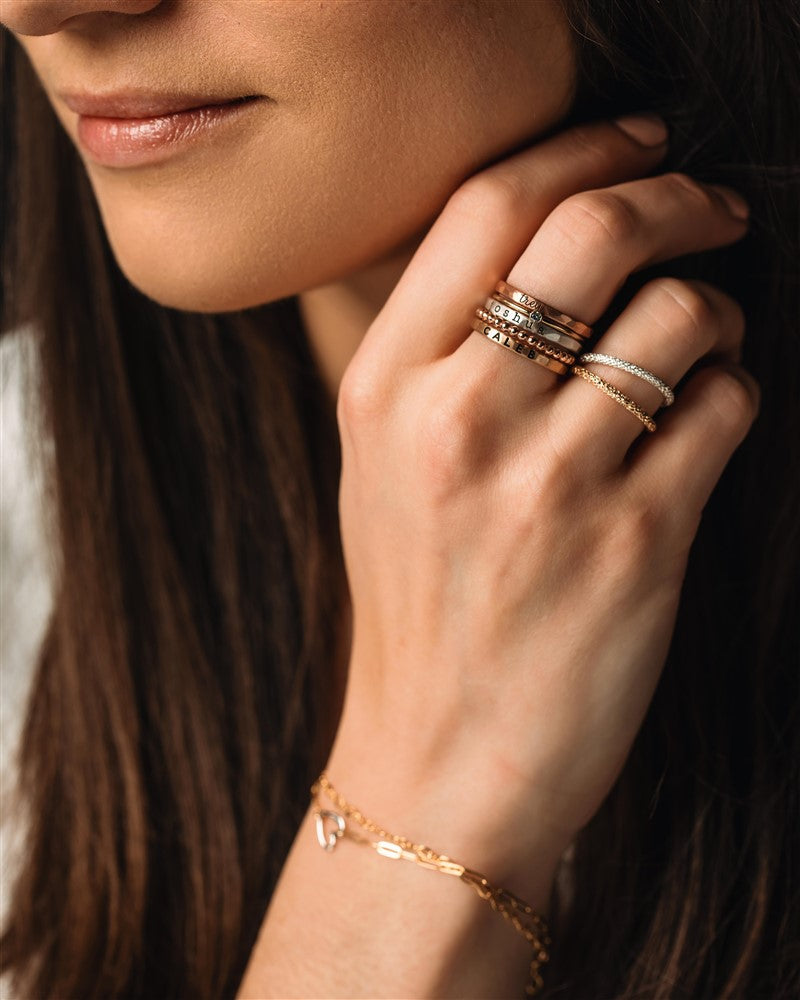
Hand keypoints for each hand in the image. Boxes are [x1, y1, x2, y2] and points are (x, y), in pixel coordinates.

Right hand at [325, 116, 757, 888]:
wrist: (438, 758)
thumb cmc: (418, 607)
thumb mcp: (382, 468)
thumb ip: (439, 353)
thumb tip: (548, 247)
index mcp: (383, 391)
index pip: (488, 208)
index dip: (579, 148)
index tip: (635, 140)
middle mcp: (458, 422)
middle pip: (594, 230)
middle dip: (675, 193)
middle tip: (710, 205)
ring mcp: (548, 483)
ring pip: (680, 314)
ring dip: (713, 310)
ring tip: (699, 346)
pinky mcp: (636, 544)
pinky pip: (724, 406)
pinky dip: (733, 393)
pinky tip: (701, 422)